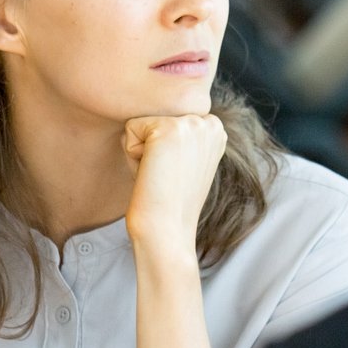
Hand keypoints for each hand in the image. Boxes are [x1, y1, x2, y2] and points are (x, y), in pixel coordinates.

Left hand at [122, 113, 227, 258]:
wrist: (167, 229)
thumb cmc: (172, 202)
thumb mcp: (188, 162)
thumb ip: (185, 137)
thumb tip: (163, 120)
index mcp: (216, 129)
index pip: (168, 120)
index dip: (164, 149)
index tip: (175, 174)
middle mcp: (209, 122)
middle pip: (155, 118)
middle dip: (152, 147)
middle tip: (165, 176)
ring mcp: (191, 124)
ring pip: (143, 124)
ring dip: (142, 151)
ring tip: (159, 175)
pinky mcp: (168, 129)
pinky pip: (130, 129)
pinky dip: (132, 155)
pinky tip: (151, 173)